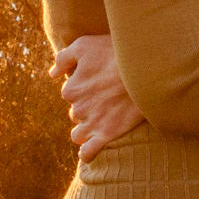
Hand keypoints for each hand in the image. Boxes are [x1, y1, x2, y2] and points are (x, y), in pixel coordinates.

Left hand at [54, 33, 141, 160]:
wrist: (146, 69)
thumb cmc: (115, 52)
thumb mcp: (84, 45)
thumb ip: (63, 58)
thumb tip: (53, 74)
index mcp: (71, 89)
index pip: (70, 93)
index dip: (84, 88)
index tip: (100, 82)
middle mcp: (78, 108)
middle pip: (76, 113)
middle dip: (87, 108)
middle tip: (107, 99)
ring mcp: (92, 123)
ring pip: (78, 134)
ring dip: (86, 129)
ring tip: (103, 120)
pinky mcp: (107, 134)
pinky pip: (87, 152)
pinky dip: (87, 153)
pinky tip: (93, 147)